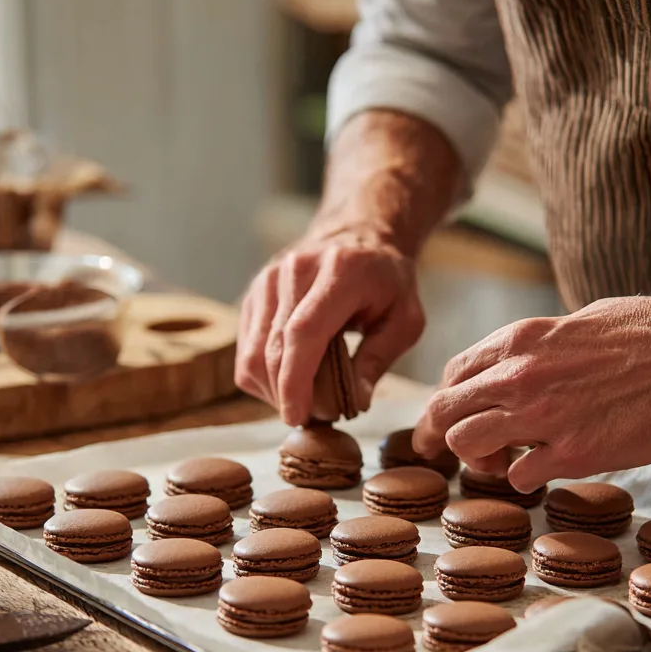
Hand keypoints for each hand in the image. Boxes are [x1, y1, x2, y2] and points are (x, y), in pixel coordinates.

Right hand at [235, 225, 424, 424]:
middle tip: (314, 417)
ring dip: (272, 390)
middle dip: (286, 394)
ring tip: (303, 400)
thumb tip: (355, 401)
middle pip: (272, 348)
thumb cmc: (386, 281)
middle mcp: (294, 271)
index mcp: (339, 273)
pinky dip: (262, 376)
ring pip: (251, 353)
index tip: (298, 416)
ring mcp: (268, 280)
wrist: (359, 234)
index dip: (295, 381)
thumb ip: (379, 359)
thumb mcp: (405, 319)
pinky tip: (289, 381)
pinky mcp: (253, 294)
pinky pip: (244, 349)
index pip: (303, 333)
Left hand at [412, 295, 650, 491]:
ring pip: (466, 444)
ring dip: (478, 460)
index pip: (453, 374)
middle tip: (451, 453)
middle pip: (444, 411)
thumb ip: (539, 346)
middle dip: (439, 435)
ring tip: (502, 463)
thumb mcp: (579, 321)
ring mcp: (543, 415)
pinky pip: (519, 476)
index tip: (456, 417)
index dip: (449, 400)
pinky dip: (524, 479)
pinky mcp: (574, 453)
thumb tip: (518, 362)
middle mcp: (520, 375)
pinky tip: (545, 471)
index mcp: (520, 340)